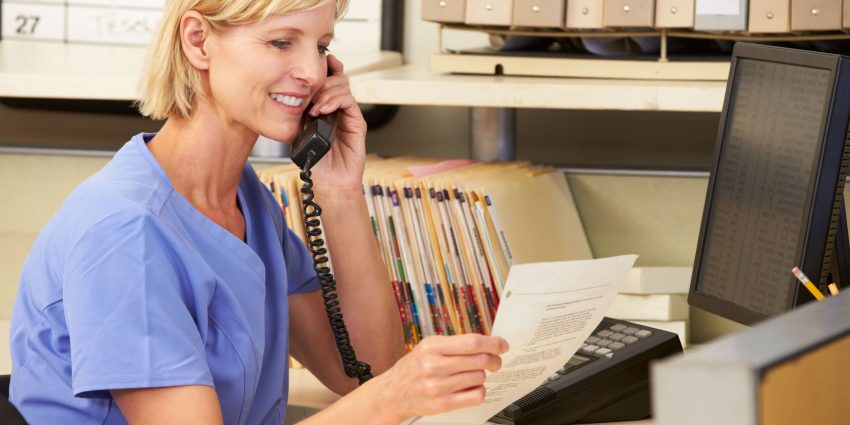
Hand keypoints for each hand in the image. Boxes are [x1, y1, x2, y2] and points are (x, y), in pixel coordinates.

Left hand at [306, 54, 366, 192]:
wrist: (330, 182)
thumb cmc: (316, 162)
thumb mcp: (300, 133)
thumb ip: (300, 114)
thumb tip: (291, 95)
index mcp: (326, 107)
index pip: (329, 80)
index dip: (325, 68)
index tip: (316, 61)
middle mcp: (339, 108)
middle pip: (338, 78)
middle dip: (323, 78)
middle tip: (310, 90)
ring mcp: (349, 115)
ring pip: (344, 86)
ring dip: (327, 91)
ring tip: (315, 106)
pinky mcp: (357, 123)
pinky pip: (349, 102)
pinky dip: (335, 101)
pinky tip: (323, 110)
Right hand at [376, 334, 508, 419]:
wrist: (393, 392)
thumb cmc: (414, 368)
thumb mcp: (429, 347)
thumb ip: (455, 344)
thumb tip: (486, 343)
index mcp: (432, 347)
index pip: (472, 342)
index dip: (493, 343)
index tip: (502, 345)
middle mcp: (434, 366)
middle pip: (480, 360)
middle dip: (494, 360)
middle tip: (495, 361)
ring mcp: (438, 386)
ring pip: (479, 378)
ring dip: (482, 376)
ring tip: (473, 375)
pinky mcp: (443, 404)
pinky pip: (476, 396)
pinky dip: (480, 391)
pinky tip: (471, 387)